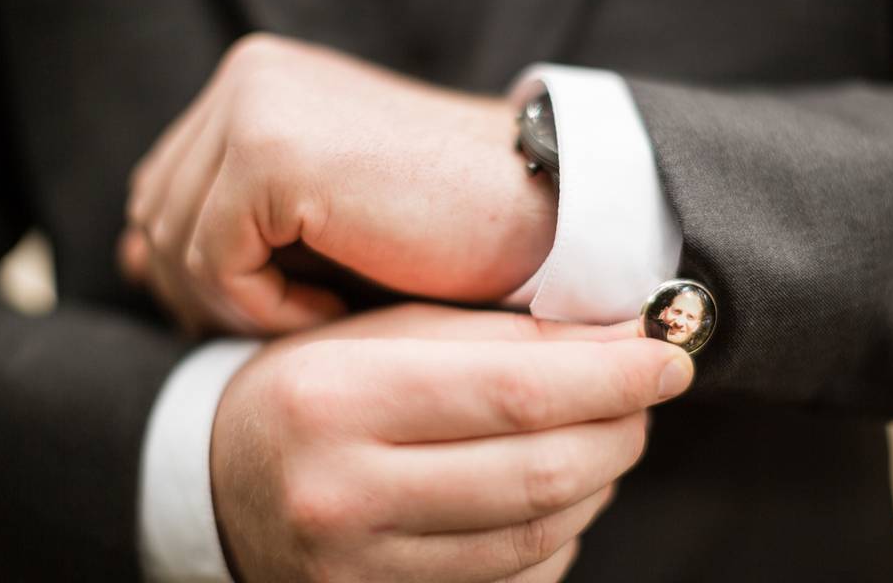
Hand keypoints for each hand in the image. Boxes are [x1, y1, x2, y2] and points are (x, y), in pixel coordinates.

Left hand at [120, 33, 555, 333]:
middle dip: (206, 293)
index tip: (253, 316)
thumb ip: (225, 233)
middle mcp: (249, 79)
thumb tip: (129, 262)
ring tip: (318, 314)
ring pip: (174, 240)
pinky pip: (216, 258)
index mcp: (260, 86)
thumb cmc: (444, 230)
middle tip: (286, 326)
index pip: (165, 187)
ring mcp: (257, 106)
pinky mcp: (273, 151)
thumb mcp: (317, 232)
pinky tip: (332, 306)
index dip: (190, 269)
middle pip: (156, 214)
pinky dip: (264, 306)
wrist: (542, 211)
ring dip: (239, 303)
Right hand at [211, 304, 693, 581]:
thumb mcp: (379, 336)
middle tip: (647, 391)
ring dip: (599, 478)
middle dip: (620, 427)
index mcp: (337, 400)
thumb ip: (491, 334)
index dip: (609, 374)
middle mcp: (344, 495)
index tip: (669, 354)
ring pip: (539, 531)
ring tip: (606, 432)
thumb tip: (610, 336)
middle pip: (539, 471)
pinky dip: (562, 530)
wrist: (222, 482)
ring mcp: (362, 571)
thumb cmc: (310, 387)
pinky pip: (518, 578)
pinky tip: (556, 488)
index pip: (512, 390)